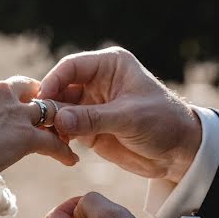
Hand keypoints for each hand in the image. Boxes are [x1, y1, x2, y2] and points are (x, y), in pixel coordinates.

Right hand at [0, 72, 78, 181]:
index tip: (12, 109)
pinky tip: (70, 160)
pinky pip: (53, 141)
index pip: (1, 85)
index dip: (10, 97)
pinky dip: (64, 151)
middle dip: (40, 100)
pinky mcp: (25, 135)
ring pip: (49, 111)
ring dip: (60, 123)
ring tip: (69, 135)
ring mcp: (14, 112)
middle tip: (47, 114)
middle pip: (30, 89)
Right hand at [39, 47, 201, 183]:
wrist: (179, 152)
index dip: (54, 81)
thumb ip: (93, 118)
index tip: (43, 99)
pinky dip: (58, 137)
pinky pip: (65, 130)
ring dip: (51, 123)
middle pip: (60, 88)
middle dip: (49, 105)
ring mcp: (91, 106)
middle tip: (39, 122)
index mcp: (109, 65)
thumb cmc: (163, 122)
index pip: (72, 67)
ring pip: (60, 110)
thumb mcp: (129, 118)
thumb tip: (59, 119)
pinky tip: (56, 147)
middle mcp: (96, 82)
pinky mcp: (89, 128)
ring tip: (46, 136)